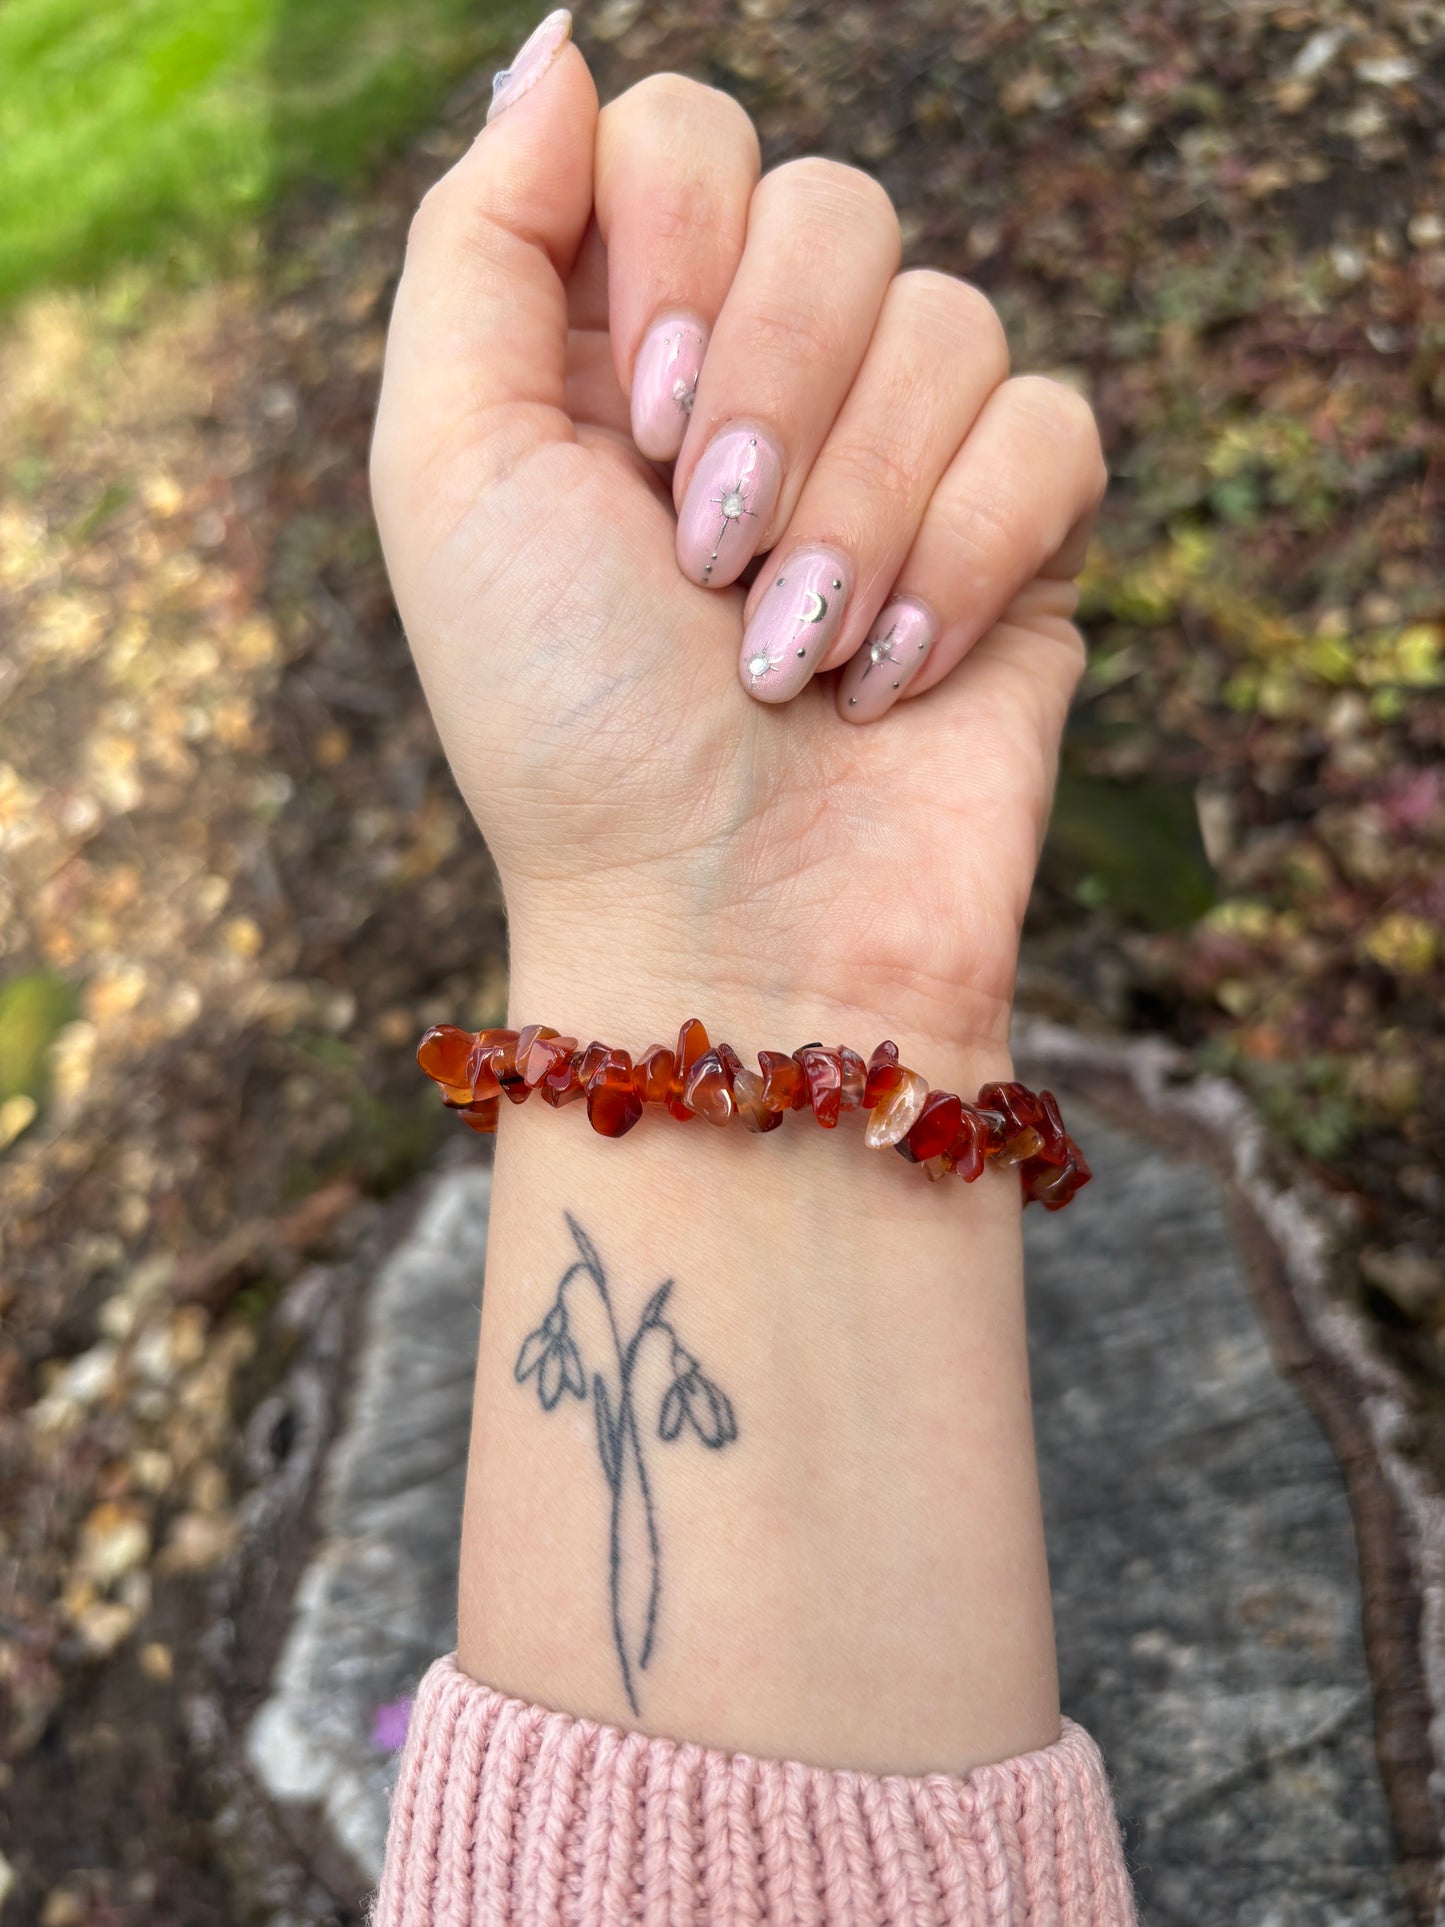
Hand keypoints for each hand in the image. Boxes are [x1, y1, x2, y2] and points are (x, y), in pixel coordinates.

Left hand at [371, 14, 1105, 1060]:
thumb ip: (484, 242)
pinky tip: (892, 678)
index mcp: (617, 346)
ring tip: (789, 658)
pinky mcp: (1016, 538)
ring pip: (954, 318)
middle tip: (709, 561)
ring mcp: (899, 455)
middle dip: (775, 398)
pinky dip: (964, 561)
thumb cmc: (567, 729)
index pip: (685, 136)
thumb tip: (560, 47)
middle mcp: (764, 378)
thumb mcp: (450, 472)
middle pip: (836, 204)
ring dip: (858, 509)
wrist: (722, 933)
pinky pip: (1051, 431)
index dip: (682, 244)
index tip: (641, 426)